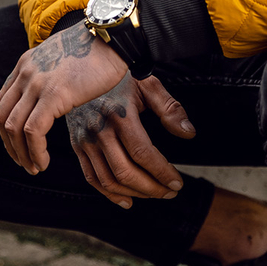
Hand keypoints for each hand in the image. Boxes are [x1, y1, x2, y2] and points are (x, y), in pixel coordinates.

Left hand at [0, 23, 127, 173]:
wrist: (114, 37)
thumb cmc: (100, 50)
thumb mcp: (65, 58)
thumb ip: (52, 74)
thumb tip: (57, 94)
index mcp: (27, 63)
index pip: (4, 101)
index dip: (8, 127)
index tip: (21, 144)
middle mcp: (26, 72)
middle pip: (2, 117)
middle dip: (10, 145)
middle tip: (24, 162)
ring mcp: (37, 82)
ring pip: (13, 128)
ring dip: (21, 153)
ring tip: (35, 167)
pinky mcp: (53, 95)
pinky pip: (33, 131)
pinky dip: (35, 151)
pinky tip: (44, 162)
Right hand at [66, 73, 195, 207]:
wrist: (85, 64)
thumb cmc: (122, 75)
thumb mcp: (149, 85)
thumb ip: (170, 109)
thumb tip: (189, 134)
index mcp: (120, 115)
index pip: (143, 154)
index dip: (162, 173)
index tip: (177, 184)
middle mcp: (99, 130)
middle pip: (126, 172)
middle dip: (151, 188)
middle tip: (169, 192)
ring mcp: (86, 139)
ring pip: (109, 180)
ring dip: (134, 194)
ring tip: (154, 194)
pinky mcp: (77, 145)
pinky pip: (91, 177)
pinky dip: (109, 194)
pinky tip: (127, 201)